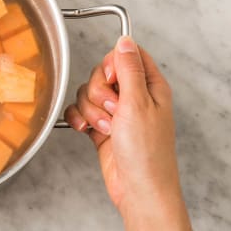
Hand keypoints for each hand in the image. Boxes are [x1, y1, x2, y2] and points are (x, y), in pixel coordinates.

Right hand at [64, 36, 180, 217]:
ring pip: (88, 93)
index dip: (113, 63)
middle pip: (102, 74)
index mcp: (150, 86)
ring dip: (90, 110)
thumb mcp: (138, 103)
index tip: (111, 79)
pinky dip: (80, 120)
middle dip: (98, 92)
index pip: (127, 55)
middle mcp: (135, 97)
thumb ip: (128, 69)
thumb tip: (125, 41)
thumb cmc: (147, 152)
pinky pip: (81, 112)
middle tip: (112, 109)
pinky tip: (87, 130)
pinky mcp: (102, 128)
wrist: (138, 189)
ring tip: (105, 127)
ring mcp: (117, 113)